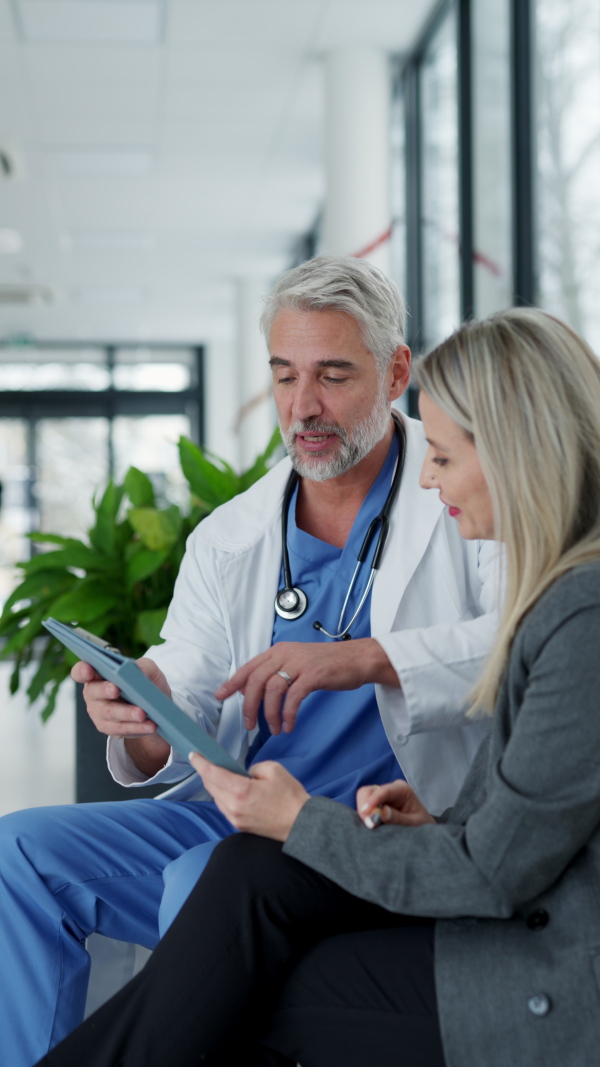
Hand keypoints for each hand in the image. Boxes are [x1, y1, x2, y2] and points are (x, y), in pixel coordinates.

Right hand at [72, 657, 171, 775]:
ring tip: (142, 713)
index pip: (81, 671)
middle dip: (105, 690)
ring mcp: (99, 712)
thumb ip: (143, 666)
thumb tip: (138, 670)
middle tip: (116, 690)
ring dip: (126, 713)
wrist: (155, 706)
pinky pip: (121, 728)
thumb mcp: (148, 670)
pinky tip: (150, 725)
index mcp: (98, 673)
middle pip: (94, 692)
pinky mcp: (109, 728)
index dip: (82, 670)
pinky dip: (137, 727)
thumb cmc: (146, 682)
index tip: (88, 670)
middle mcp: (93, 693)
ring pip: (110, 713)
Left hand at [189, 754, 308, 841]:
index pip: (212, 774)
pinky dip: (223, 795)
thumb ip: (253, 768)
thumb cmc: (290, 797)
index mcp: (240, 791)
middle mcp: (233, 807)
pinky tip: (229, 789)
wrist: (300, 825)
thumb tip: (245, 775)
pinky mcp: (239, 825)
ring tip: (218, 773)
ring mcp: (235, 818)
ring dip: (214, 785)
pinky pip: (224, 807)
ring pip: (216, 797)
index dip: (200, 763)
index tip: (193, 754)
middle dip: (206, 772)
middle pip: (211, 786)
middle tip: (204, 760)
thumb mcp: (274, 769)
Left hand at [215, 638, 397, 735]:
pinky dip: (288, 714)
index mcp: (279, 650)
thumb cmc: (329, 664)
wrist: (358, 659)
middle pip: (257, 680)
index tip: (220, 696)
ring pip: (273, 690)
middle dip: (250, 706)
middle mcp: (286, 653)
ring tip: (273, 729)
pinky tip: (289, 725)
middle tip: (249, 725)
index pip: (249, 666)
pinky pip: (293, 698)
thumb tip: (252, 690)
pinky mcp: (314, 675)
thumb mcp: (298, 662)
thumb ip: (276, 672)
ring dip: (269, 713)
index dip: (233, 682)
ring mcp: (300, 663)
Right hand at [357, 779, 434, 827]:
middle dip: (364, 806)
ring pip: (364, 797)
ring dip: (364, 811)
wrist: (423, 828)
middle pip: (368, 791)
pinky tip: (371, 823)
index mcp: (402, 789)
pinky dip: (364, 814)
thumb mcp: (414, 823)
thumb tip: (382, 813)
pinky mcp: (376, 803)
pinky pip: (364, 805)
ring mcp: (382, 795)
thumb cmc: (422, 824)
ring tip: (371, 825)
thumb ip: (399, 818)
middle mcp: (390, 789)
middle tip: (368, 823)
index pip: (384, 791)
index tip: (366, 813)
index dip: (373, 800)